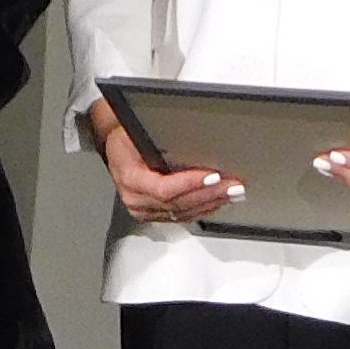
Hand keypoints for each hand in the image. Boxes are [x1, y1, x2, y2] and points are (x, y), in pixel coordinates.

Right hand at [90, 101, 235, 224]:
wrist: (116, 147)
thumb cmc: (126, 137)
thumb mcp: (138, 132)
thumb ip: (163, 139)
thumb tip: (197, 138)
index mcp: (130, 178)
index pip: (164, 189)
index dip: (190, 184)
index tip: (213, 176)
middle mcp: (136, 199)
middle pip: (178, 204)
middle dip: (209, 194)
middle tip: (233, 185)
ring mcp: (144, 210)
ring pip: (183, 213)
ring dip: (210, 203)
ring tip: (232, 193)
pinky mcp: (154, 214)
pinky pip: (181, 216)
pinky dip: (202, 209)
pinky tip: (218, 201)